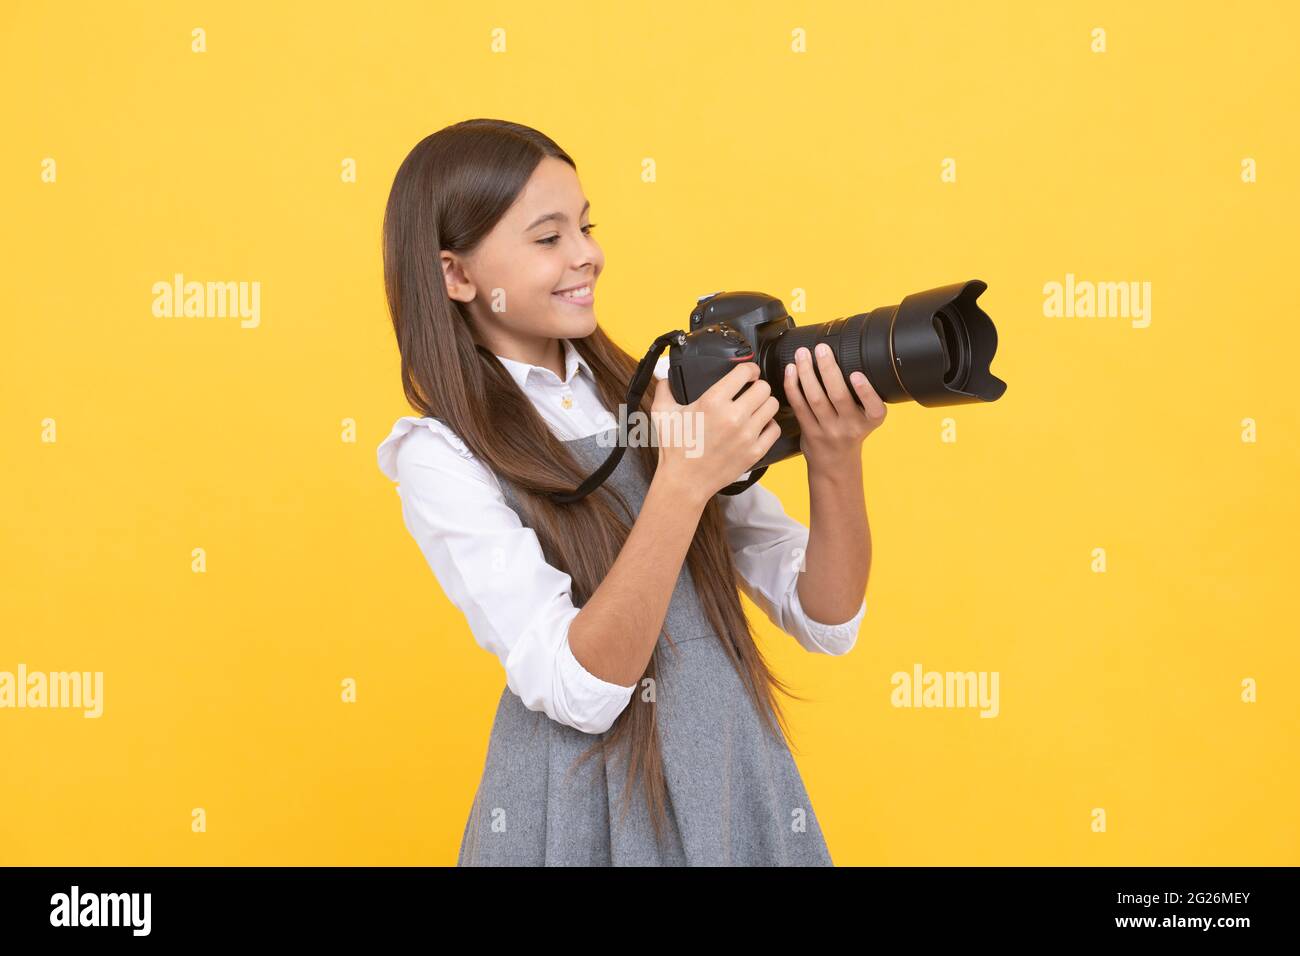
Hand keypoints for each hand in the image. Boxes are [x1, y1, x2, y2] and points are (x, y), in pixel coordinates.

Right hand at [651, 361, 780, 503]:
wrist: (684, 481)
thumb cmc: (675, 449)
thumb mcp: (663, 414)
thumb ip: (664, 389)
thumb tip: (664, 375)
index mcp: (712, 401)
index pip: (745, 372)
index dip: (750, 369)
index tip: (749, 372)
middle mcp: (733, 416)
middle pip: (764, 388)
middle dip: (758, 386)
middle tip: (751, 391)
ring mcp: (746, 435)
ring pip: (772, 406)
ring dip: (765, 404)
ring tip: (756, 408)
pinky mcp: (754, 451)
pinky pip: (774, 429)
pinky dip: (769, 426)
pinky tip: (759, 426)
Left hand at [784, 343, 886, 469]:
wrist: (835, 463)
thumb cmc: (851, 432)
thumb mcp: (866, 417)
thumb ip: (862, 396)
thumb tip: (849, 356)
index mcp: (870, 421)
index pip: (873, 407)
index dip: (865, 391)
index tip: (857, 374)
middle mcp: (850, 426)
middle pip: (838, 396)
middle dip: (828, 370)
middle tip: (821, 349)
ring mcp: (828, 430)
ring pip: (815, 399)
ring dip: (807, 373)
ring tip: (802, 354)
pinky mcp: (809, 432)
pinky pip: (799, 406)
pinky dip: (793, 386)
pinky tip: (791, 371)